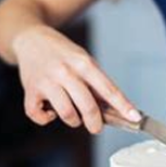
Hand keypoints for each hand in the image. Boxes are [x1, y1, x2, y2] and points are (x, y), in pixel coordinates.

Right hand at [12, 25, 140, 132]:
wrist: (30, 39)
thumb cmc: (62, 53)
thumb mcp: (83, 60)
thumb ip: (96, 82)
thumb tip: (113, 109)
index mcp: (83, 63)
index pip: (108, 89)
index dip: (123, 106)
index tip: (134, 118)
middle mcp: (65, 72)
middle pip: (88, 106)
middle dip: (95, 123)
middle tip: (96, 127)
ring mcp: (46, 81)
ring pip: (66, 114)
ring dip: (74, 121)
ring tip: (74, 116)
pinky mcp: (30, 90)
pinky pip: (39, 116)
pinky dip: (46, 119)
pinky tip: (50, 112)